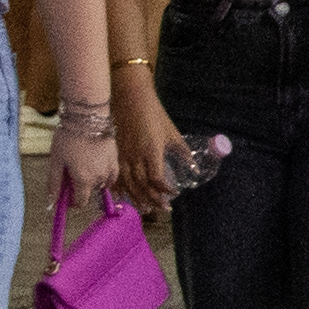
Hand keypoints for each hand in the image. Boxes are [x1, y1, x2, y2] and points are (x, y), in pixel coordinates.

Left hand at [51, 121, 119, 199]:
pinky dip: (104, 175)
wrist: (87, 118)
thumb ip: (55, 183)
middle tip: (71, 172)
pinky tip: (97, 165)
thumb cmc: (68, 138)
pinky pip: (112, 174)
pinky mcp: (116, 159)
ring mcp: (110, 168)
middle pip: (90, 191)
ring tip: (83, 164)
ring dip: (92, 179)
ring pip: (101, 183)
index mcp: (84, 180)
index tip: (66, 195)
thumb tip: (51, 203)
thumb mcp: (56, 161)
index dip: (72, 201)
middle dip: (80, 186)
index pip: (81, 201)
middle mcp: (99, 177)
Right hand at [115, 87, 182, 210]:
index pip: (157, 178)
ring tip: (144, 209)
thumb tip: (194, 168)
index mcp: (151, 151)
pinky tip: (122, 197)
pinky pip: (115, 174)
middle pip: (142, 184)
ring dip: (136, 197)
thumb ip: (182, 152)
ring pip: (127, 182)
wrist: (131, 99)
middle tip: (161, 210)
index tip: (173, 195)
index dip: (164, 190)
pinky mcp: (113, 152)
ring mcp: (122, 155)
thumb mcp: (172, 133)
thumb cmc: (154, 115)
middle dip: (152, 199)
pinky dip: (118, 187)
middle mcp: (135, 156)